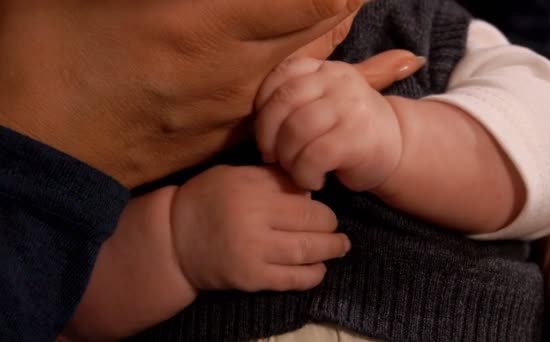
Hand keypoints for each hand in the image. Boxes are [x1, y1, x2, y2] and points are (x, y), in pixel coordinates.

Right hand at [0, 0, 364, 187]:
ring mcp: (234, 109)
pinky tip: (293, 53)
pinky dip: (296, 73)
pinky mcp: (224, 134)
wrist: (44, 150)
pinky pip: (279, 96)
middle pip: (320, 29)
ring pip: (303, 66)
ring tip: (335, 9)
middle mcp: (232, 72)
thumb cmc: (53, 55)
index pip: (312, 0)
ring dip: (321, 34)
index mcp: (204, 26)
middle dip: (339, 2)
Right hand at [62, 165, 349, 339]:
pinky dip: (312, 275)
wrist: (173, 238)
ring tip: (340, 247)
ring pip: (306, 251)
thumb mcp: (236, 175)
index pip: (302, 195)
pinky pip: (292, 279)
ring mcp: (254, 251)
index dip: (319, 203)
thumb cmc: (207, 200)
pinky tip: (320, 270)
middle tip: (337, 230)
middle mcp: (255, 218)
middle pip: (311, 222)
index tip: (322, 208)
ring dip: (330, 250)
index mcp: (252, 189)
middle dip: (331, 227)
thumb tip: (310, 189)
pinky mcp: (251, 278)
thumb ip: (272, 178)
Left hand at [255, 51, 423, 190]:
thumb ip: (291, 97)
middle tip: (273, 158)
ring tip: (295, 170)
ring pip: (296, 130)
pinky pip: (314, 156)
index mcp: (323, 68)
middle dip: (269, 136)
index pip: (280, 77)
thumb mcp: (322, 102)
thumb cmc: (346, 129)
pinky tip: (313, 181)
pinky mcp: (357, 137)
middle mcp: (337, 80)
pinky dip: (305, 174)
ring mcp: (350, 106)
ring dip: (287, 158)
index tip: (266, 134)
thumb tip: (246, 113)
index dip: (263, 108)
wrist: (396, 148)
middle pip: (283, 103)